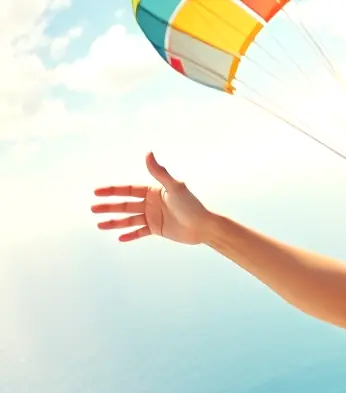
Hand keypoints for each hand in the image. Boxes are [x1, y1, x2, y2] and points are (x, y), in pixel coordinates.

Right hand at [90, 153, 212, 243]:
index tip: (96, 192)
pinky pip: (140, 232)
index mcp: (153, 191)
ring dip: (114, 222)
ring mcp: (153, 217)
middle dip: (109, 207)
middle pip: (125, 205)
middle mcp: (151, 203)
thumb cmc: (191, 205)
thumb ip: (159, 172)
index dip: (112, 191)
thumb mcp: (174, 187)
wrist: (204, 226)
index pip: (128, 190)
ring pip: (129, 220)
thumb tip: (148, 153)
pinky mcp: (157, 229)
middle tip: (93, 209)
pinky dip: (130, 235)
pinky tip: (118, 238)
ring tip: (99, 225)